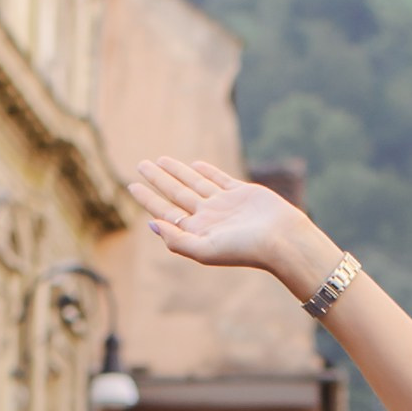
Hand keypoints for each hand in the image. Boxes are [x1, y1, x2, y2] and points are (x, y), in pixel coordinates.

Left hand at [127, 155, 332, 297]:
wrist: (280, 239)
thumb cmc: (244, 249)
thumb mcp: (204, 249)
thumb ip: (176, 240)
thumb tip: (151, 224)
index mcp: (197, 232)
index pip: (165, 212)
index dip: (148, 199)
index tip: (131, 186)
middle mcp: (208, 217)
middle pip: (176, 194)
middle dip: (158, 180)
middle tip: (140, 165)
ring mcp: (224, 204)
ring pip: (194, 183)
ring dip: (177, 172)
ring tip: (159, 160)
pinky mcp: (241, 193)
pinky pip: (219, 179)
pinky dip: (207, 171)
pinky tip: (194, 165)